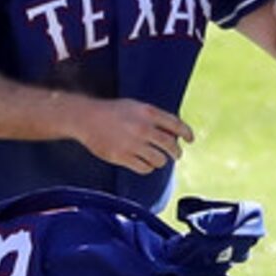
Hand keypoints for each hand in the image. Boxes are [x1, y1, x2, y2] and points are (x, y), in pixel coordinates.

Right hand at [75, 97, 194, 174]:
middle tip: (176, 155)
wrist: (85, 118)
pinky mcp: (122, 156)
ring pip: (160, 160)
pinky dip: (147, 168)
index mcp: (148, 112)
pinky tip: (143, 163)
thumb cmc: (112, 112)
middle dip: (176, 152)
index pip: (176, 124)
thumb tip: (174, 133)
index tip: (190, 139)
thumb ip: (154, 118)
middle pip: (171, 145)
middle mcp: (143, 128)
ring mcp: (133, 143)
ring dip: (160, 161)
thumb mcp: (135, 106)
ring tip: (155, 159)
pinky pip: (145, 168)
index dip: (186, 133)